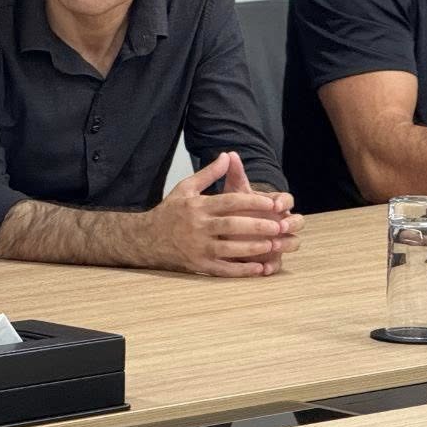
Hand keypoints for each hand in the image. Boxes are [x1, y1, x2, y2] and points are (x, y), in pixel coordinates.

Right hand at [146, 151, 300, 276]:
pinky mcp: (199, 264)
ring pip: (230, 248)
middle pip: (233, 225)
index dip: (252, 202)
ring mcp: (198, 247)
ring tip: (274, 246)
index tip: (272, 203)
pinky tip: (259, 268)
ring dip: (254, 248)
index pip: (229, 202)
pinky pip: (224, 269)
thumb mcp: (186, 188)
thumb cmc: (170, 211)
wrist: (146, 238)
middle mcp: (198, 227)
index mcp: (198, 206)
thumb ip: (208, 174)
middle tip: (280, 225)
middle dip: (258, 226)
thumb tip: (227, 156)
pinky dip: (242, 270)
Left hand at [222, 161, 303, 273]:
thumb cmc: (232, 207)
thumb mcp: (233, 191)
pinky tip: (264, 269)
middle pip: (298, 222)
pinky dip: (273, 266)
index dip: (284, 202)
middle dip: (292, 224)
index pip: (288, 200)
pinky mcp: (270, 257)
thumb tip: (231, 154)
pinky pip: (277, 264)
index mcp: (275, 204)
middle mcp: (281, 222)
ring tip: (274, 245)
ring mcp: (278, 240)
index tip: (276, 204)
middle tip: (281, 226)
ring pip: (293, 242)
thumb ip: (235, 174)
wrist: (224, 229)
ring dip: (286, 244)